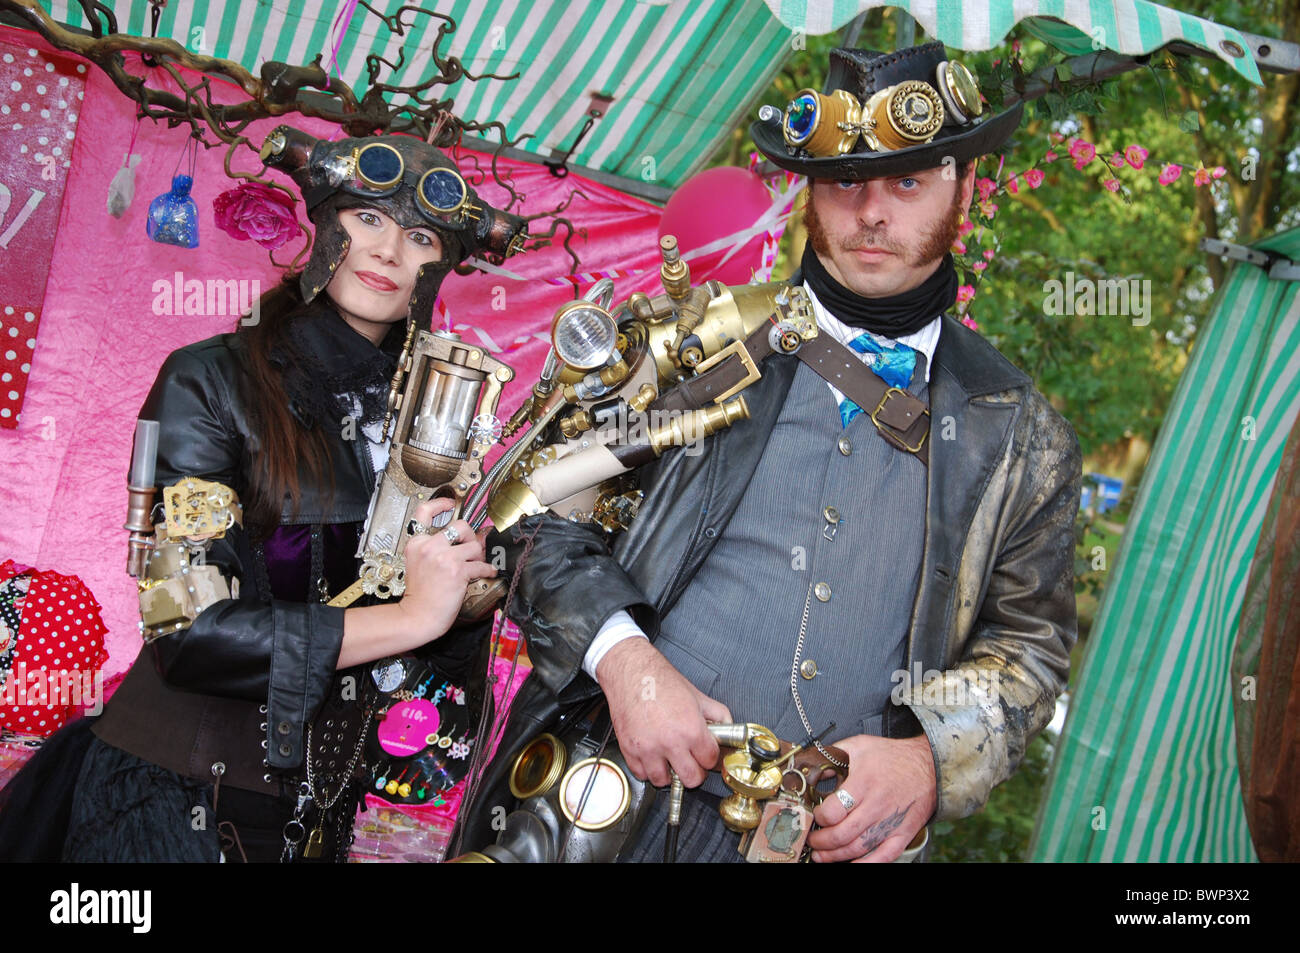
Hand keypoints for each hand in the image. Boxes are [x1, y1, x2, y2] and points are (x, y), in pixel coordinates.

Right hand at [396, 498, 495, 645]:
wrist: (418, 616)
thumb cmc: (420, 594)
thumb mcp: (418, 564)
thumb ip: (434, 548)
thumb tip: (463, 538)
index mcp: (417, 543)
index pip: (424, 512)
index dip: (439, 504)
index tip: (450, 503)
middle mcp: (429, 547)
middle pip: (459, 525)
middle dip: (470, 535)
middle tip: (472, 545)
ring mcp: (443, 558)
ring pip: (473, 544)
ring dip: (479, 553)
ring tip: (477, 561)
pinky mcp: (457, 571)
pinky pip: (481, 564)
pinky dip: (487, 568)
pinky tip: (486, 571)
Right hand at [595, 638, 731, 787]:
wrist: (631, 672)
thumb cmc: (661, 681)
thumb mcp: (697, 695)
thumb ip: (718, 714)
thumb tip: (727, 730)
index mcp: (691, 729)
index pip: (710, 761)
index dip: (710, 758)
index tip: (706, 755)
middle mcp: (670, 742)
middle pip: (691, 779)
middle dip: (694, 771)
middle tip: (692, 761)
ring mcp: (647, 749)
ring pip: (664, 781)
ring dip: (669, 773)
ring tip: (670, 759)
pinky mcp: (629, 750)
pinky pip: (641, 774)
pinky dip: (647, 769)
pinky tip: (652, 755)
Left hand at [806, 733, 935, 862]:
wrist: (930, 767)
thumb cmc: (894, 756)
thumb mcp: (860, 745)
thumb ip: (834, 754)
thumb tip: (814, 768)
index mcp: (863, 783)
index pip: (833, 811)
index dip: (819, 817)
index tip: (815, 815)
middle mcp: (876, 805)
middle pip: (842, 834)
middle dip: (821, 842)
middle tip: (812, 840)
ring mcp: (890, 823)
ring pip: (858, 848)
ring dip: (836, 856)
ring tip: (823, 855)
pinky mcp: (902, 834)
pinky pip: (884, 857)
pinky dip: (866, 864)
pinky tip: (852, 864)